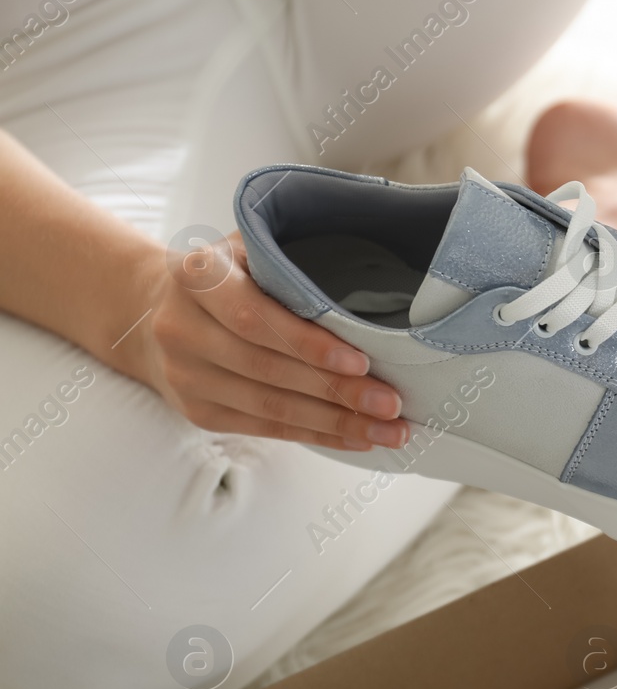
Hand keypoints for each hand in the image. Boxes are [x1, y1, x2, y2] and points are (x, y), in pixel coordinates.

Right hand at [122, 232, 408, 450]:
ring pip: (269, 407)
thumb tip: (371, 299)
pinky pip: (265, 429)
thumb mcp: (248, 250)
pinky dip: (317, 435)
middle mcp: (180, 328)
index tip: (360, 361)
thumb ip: (290, 266)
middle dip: (336, 391)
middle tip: (391, 403)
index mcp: (196, 277)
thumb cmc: (227, 274)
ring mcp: (186, 375)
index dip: (307, 344)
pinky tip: (358, 438)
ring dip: (336, 423)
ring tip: (388, 431)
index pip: (254, 317)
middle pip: (267, 369)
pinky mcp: (198, 411)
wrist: (152, 310)